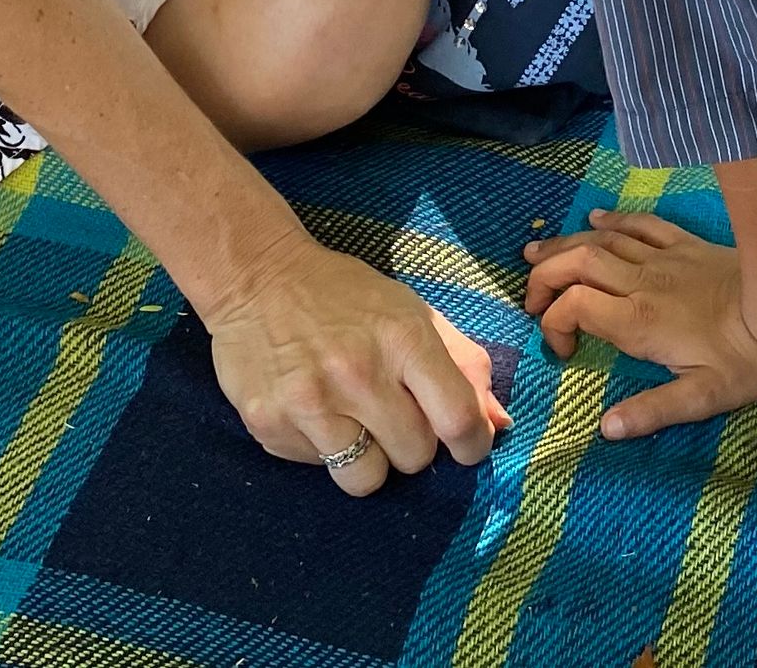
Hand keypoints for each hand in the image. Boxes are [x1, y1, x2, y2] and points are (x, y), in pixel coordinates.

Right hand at [207, 225, 510, 495]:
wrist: (257, 278)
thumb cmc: (345, 295)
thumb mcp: (411, 311)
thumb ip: (463, 364)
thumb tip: (499, 423)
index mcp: (403, 337)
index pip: (458, 418)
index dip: (472, 444)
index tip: (467, 445)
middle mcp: (358, 373)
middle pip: (415, 457)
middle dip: (414, 444)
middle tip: (395, 414)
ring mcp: (311, 403)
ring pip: (366, 479)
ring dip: (369, 459)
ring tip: (355, 421)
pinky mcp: (270, 425)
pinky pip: (318, 469)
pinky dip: (324, 450)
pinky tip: (315, 412)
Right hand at [522, 207, 756, 438]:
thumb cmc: (744, 357)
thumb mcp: (702, 397)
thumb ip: (652, 412)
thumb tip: (606, 429)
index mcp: (638, 321)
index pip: (574, 307)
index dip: (554, 324)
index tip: (563, 350)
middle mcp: (641, 282)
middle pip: (577, 263)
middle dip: (545, 277)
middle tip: (529, 299)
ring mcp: (661, 257)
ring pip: (600, 241)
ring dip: (565, 245)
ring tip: (536, 254)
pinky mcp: (683, 243)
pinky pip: (638, 224)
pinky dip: (612, 219)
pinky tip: (596, 219)